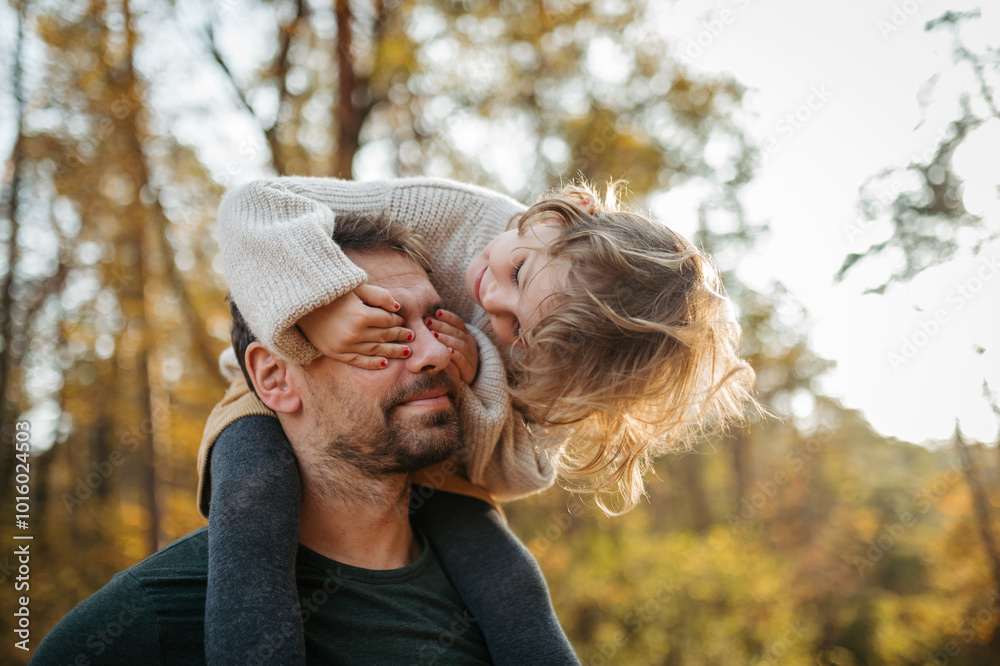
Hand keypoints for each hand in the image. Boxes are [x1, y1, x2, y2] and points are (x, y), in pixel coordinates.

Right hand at [298, 283, 412, 369]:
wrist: (301, 303)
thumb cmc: (332, 291)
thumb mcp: (356, 287)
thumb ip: (379, 295)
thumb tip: (398, 307)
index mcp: (361, 315)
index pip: (387, 321)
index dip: (397, 321)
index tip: (403, 321)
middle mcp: (354, 334)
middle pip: (384, 336)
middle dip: (399, 336)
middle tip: (411, 337)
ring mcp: (344, 346)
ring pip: (375, 351)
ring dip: (392, 351)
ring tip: (405, 351)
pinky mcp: (335, 353)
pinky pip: (358, 361)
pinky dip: (373, 363)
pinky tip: (385, 363)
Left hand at [427, 309, 478, 384]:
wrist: (465, 379)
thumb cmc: (451, 359)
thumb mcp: (447, 344)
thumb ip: (440, 333)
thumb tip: (422, 319)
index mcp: (465, 334)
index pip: (458, 322)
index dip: (447, 316)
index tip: (436, 312)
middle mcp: (470, 343)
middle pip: (456, 332)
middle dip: (441, 326)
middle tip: (428, 322)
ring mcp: (471, 355)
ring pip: (460, 344)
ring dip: (446, 338)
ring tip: (433, 335)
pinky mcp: (470, 369)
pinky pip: (463, 360)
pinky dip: (455, 355)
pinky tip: (446, 351)